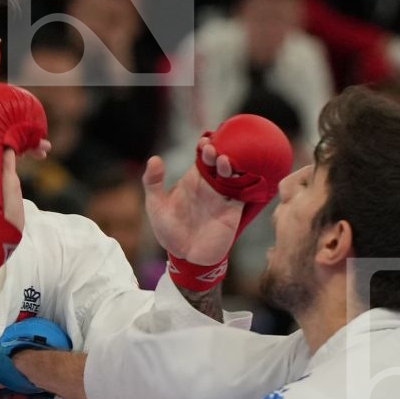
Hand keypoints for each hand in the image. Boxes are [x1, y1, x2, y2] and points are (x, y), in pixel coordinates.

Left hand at [143, 135, 242, 266]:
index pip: (203, 157)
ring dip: (232, 165)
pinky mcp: (233, 210)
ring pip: (233, 174)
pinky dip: (246, 182)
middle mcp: (210, 185)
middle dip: (219, 152)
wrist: (185, 257)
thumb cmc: (169, 231)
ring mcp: (223, 197)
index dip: (206, 146)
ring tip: (224, 161)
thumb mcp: (156, 205)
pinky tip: (242, 175)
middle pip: (219, 162)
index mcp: (193, 180)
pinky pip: (244, 192)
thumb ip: (153, 183)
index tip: (205, 141)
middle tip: (212, 150)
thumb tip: (154, 158)